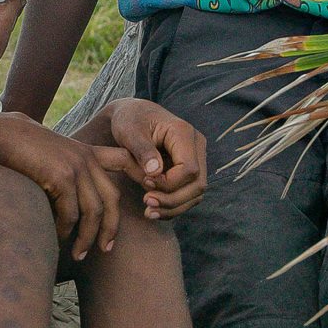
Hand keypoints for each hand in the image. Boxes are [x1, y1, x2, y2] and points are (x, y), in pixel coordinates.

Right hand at [0, 114, 127, 259]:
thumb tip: (79, 204)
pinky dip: (66, 231)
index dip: (141, 175)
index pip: (125, 161)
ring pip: (93, 212)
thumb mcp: (55, 155)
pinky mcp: (62, 177)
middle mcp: (87, 159)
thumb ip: (72, 172)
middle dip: (111, 229)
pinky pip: (71, 213)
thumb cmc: (25, 150)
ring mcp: (76, 167)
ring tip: (78, 255)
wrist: (3, 136)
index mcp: (89, 152)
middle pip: (111, 200)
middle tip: (105, 250)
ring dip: (86, 238)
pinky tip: (59, 239)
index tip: (149, 195)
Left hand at [95, 99, 207, 218]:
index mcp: (184, 133)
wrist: (133, 115)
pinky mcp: (190, 169)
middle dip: (172, 200)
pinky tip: (154, 210)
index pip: (189, 169)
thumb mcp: (130, 131)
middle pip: (197, 184)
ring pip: (195, 193)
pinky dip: (173, 206)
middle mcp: (196, 145)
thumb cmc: (130, 120)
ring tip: (149, 212)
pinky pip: (188, 194)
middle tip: (147, 204)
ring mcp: (197, 158)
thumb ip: (142, 151)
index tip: (145, 182)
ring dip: (173, 207)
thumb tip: (154, 172)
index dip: (168, 183)